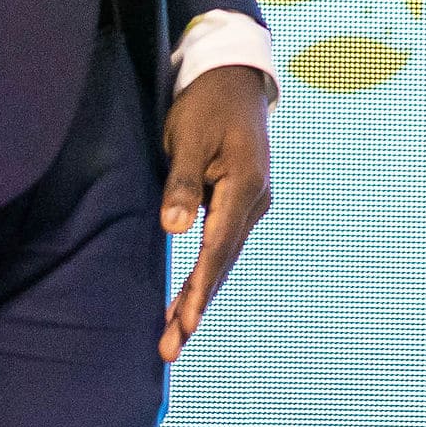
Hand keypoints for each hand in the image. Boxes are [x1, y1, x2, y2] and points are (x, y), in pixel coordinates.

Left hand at [158, 63, 273, 363]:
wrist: (234, 78)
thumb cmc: (206, 103)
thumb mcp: (189, 137)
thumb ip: (182, 183)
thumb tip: (173, 229)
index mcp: (246, 186)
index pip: (219, 248)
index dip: (200, 287)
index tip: (186, 322)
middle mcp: (255, 202)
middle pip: (222, 264)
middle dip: (196, 307)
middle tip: (170, 348)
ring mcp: (250, 204)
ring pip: (222, 260)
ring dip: (199, 297)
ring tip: (174, 338)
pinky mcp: (239, 203)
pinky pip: (221, 247)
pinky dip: (204, 276)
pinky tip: (187, 302)